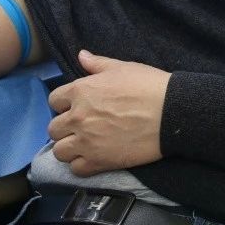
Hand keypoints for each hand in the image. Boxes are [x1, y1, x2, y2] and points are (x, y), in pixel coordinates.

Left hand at [46, 50, 169, 175]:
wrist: (170, 113)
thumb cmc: (147, 86)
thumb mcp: (121, 67)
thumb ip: (97, 64)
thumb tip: (81, 55)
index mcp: (80, 91)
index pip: (54, 100)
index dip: (64, 104)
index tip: (76, 107)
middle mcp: (77, 117)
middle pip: (54, 129)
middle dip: (65, 128)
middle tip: (81, 127)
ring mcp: (86, 142)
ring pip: (60, 151)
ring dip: (69, 148)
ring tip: (84, 145)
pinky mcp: (99, 162)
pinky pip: (76, 169)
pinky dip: (81, 165)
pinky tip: (92, 158)